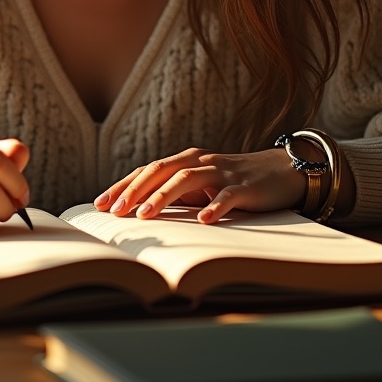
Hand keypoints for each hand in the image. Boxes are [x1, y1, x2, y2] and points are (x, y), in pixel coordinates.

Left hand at [93, 146, 309, 223]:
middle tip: (115, 212)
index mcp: (186, 162)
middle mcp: (200, 161)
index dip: (123, 186)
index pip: (147, 171)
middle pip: (161, 170)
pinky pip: (227, 196)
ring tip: (145, 214)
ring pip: (187, 179)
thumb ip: (177, 195)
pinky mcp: (245, 187)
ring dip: (163, 196)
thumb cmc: (234, 183)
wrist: (282, 172)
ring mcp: (222, 172)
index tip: (100, 205)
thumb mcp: (202, 188)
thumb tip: (139, 216)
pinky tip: (203, 220)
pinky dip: (214, 207)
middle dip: (135, 190)